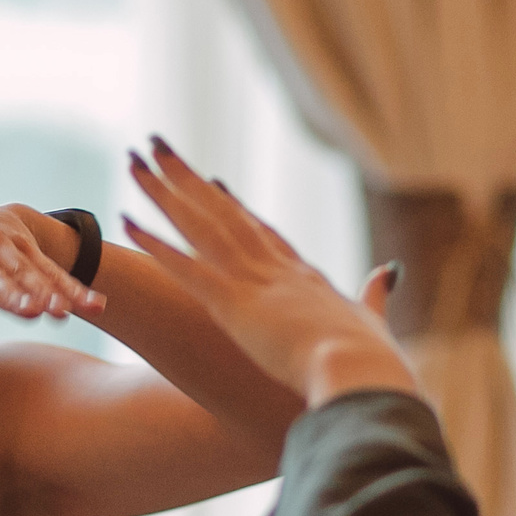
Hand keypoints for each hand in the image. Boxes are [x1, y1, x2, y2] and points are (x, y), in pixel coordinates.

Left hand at [122, 137, 414, 405]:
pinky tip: (126, 221)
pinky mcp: (235, 305)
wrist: (362, 370)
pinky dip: (155, 244)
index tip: (210, 181)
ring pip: (200, 225)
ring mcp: (255, 282)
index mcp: (306, 277)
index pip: (261, 232)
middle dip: (187, 178)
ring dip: (163, 192)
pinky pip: (186, 268)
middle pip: (223, 213)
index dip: (233, 207)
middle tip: (157, 145)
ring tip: (134, 159)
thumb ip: (376, 296)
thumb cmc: (371, 360)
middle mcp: (276, 268)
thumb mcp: (374, 322)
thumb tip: (389, 271)